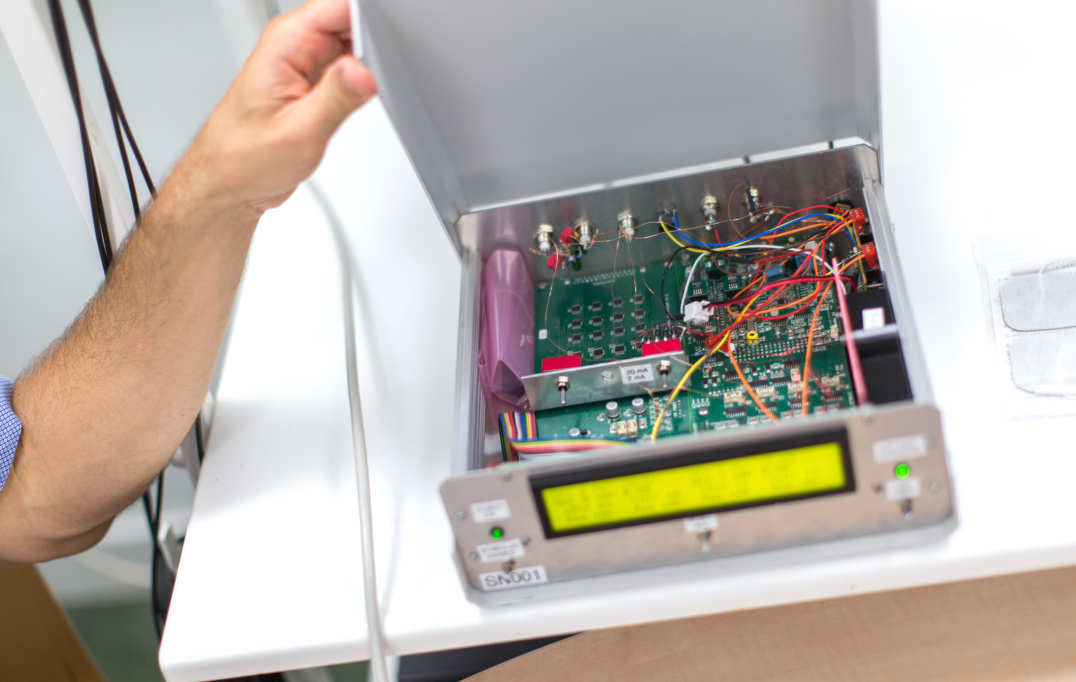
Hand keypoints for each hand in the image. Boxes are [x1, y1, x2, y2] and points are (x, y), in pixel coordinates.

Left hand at [174, 0, 376, 214]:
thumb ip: (336, 98)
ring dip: (367, 64)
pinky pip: (348, 63)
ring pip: (355, 41)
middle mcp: (294, 44)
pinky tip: (350, 103)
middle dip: (374, 44)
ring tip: (351, 99)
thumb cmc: (244, 159)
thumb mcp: (298, 133)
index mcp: (286, 42)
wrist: (229, 182)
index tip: (382, 50)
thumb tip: (364, 71)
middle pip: (352, 18)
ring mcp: (305, 59)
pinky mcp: (314, 78)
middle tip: (368, 84)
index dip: (370, 20)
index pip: (340, 4)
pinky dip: (360, 79)